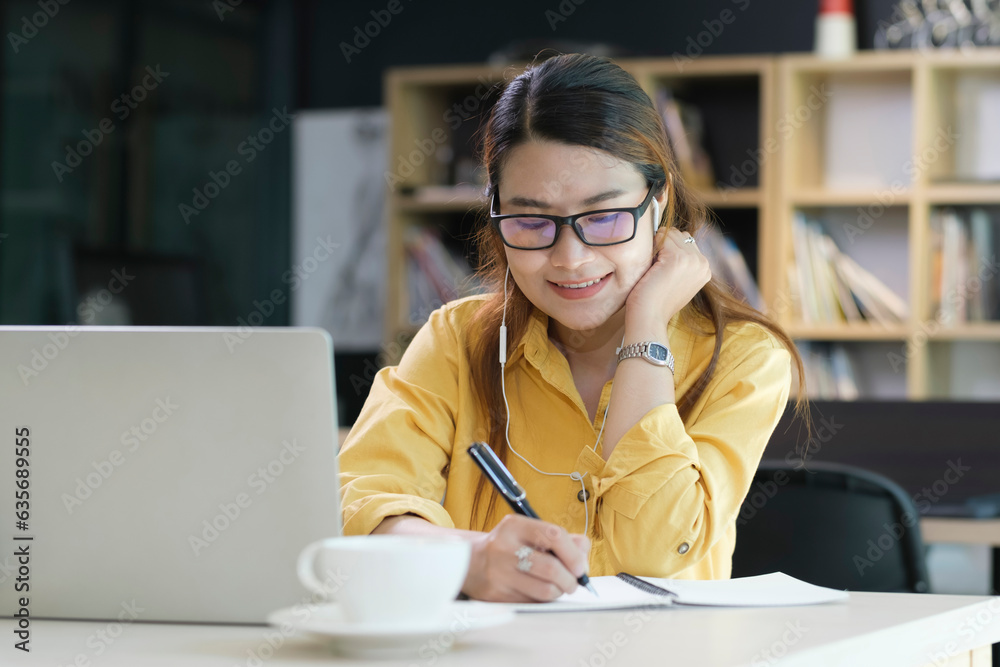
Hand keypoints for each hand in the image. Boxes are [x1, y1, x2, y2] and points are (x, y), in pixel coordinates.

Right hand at [462, 515, 590, 601]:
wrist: (470, 563)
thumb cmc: (508, 546)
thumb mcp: (528, 531)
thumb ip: (559, 538)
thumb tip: (584, 552)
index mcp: (514, 526)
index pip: (554, 535)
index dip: (574, 553)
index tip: (581, 566)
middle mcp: (504, 548)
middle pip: (551, 568)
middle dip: (571, 579)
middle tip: (574, 582)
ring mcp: (499, 573)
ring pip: (545, 590)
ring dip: (559, 592)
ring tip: (558, 587)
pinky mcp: (497, 595)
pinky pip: (533, 603)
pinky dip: (544, 600)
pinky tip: (539, 592)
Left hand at [625, 227, 711, 330]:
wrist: (649, 318)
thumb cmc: (657, 302)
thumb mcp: (677, 281)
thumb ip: (682, 263)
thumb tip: (669, 238)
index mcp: (705, 269)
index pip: (687, 241)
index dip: (669, 247)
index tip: (660, 264)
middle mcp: (702, 263)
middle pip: (680, 235)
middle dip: (664, 243)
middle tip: (654, 265)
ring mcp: (691, 260)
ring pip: (671, 234)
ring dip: (657, 245)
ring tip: (651, 266)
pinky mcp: (677, 258)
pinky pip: (661, 237)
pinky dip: (651, 246)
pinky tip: (649, 265)